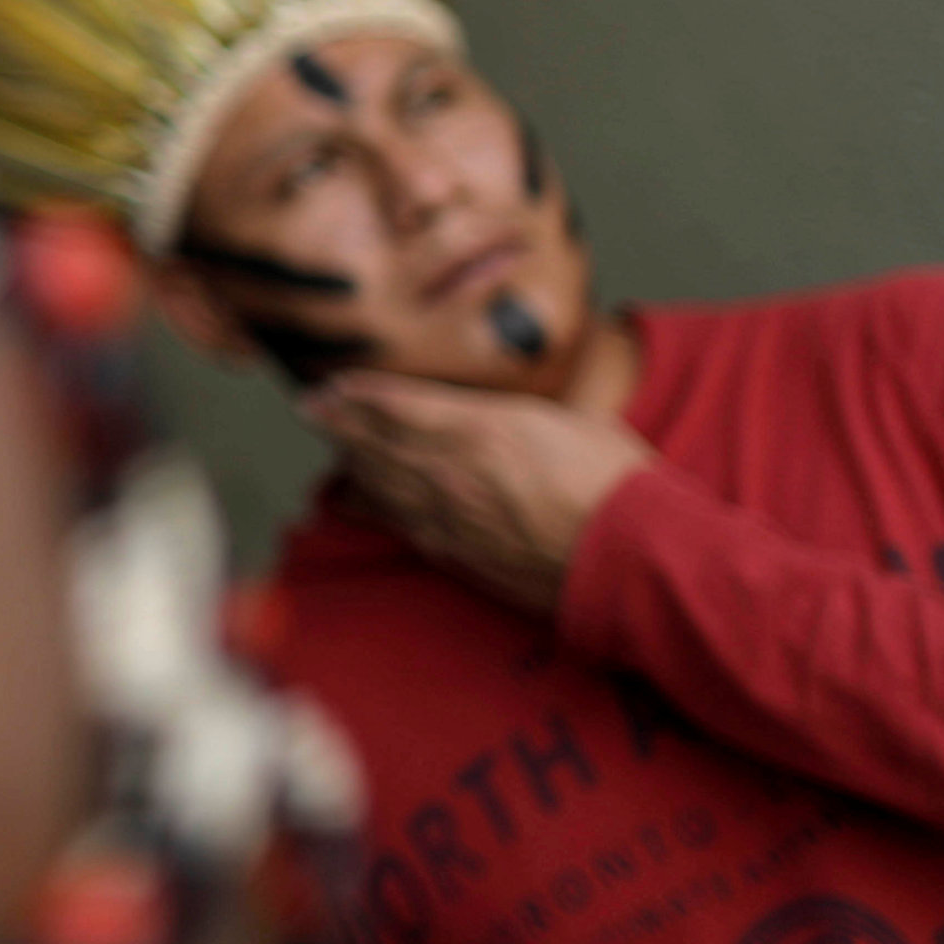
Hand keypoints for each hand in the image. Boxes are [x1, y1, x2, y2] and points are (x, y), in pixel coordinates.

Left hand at [300, 370, 653, 611]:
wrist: (633, 559)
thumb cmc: (617, 484)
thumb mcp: (572, 423)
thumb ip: (522, 418)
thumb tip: (504, 416)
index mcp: (484, 427)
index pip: (403, 405)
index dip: (364, 394)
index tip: (337, 384)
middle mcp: (454, 468)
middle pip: (378, 441)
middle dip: (340, 422)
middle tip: (310, 408)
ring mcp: (451, 514)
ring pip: (381, 482)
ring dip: (349, 459)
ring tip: (328, 441)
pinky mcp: (459, 554)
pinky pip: (400, 525)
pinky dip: (370, 508)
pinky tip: (349, 499)